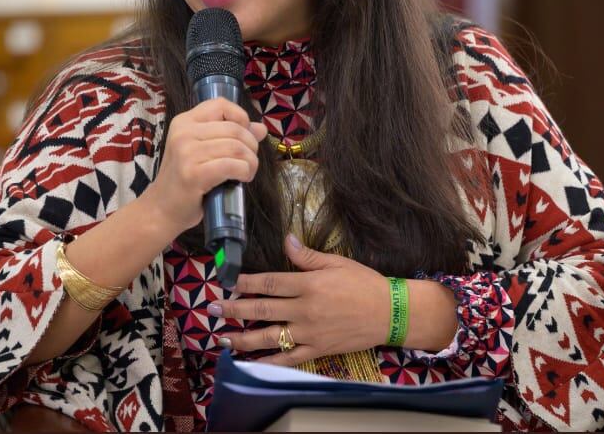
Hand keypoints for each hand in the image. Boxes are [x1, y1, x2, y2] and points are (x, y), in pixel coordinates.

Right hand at [142, 97, 266, 235]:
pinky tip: (242, 179)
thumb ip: (230, 136)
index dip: (241, 117)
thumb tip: (260, 129)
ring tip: (247, 172)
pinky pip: (232, 166)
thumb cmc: (185, 179)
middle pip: (234, 128)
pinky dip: (245, 172)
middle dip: (251, 146)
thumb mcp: (204, 151)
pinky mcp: (194, 174)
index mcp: (184, 122)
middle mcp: (183, 133)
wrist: (162, 208)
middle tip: (249, 161)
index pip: (221, 104)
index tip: (244, 136)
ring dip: (250, 162)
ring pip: (237, 147)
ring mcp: (186, 153)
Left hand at [213, 234, 389, 365]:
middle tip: (213, 307)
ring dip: (242, 338)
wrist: (389, 312)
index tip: (228, 281)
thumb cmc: (363, 283)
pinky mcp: (317, 349)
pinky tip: (251, 362)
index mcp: (308, 285)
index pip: (269, 282)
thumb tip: (286, 240)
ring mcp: (309, 333)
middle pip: (262, 310)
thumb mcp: (336, 262)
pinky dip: (268, 362)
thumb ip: (307, 255)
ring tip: (222, 337)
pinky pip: (288, 358)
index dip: (246, 282)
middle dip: (234, 309)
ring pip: (269, 337)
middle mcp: (304, 310)